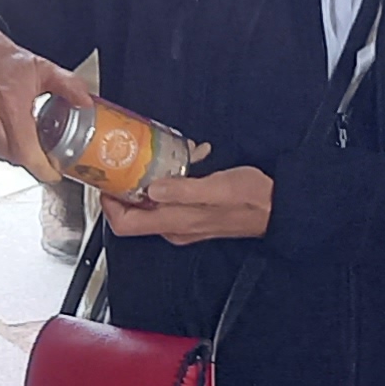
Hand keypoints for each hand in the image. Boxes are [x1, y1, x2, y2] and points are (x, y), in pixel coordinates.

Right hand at [0, 26, 92, 183]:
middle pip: (12, 155)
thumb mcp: (41, 66)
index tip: (52, 172)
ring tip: (14, 124)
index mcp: (9, 102)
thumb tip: (85, 103)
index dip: (41, 167)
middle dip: (28, 155)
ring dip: (8, 146)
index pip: (26, 152)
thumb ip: (68, 86)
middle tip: (39, 148)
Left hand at [106, 166, 274, 244]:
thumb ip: (183, 190)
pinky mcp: (194, 215)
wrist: (278, 208)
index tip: (106, 181)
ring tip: (156, 158)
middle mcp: (175, 228)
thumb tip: (151, 188)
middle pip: (133, 215)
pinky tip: (180, 164)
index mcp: (176, 222)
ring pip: (150, 205)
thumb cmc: (253, 199)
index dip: (109, 205)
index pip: (126, 225)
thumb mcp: (218, 188)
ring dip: (148, 181)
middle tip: (126, 162)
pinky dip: (167, 182)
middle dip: (127, 187)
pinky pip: (168, 200)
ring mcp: (184, 223)